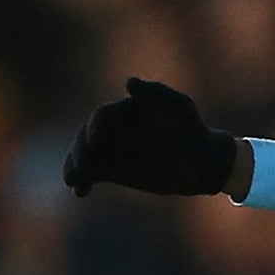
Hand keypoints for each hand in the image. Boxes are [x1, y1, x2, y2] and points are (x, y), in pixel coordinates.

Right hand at [63, 78, 237, 196]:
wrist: (201, 162)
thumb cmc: (192, 129)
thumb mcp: (179, 108)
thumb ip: (156, 93)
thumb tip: (129, 82)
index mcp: (125, 110)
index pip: (102, 116)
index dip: (95, 127)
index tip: (96, 141)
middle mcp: (113, 128)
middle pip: (86, 136)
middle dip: (80, 150)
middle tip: (82, 166)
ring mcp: (110, 149)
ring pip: (83, 155)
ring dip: (74, 166)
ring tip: (73, 179)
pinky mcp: (111, 169)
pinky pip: (90, 173)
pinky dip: (82, 181)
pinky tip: (80, 192)